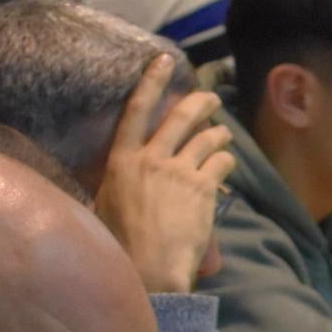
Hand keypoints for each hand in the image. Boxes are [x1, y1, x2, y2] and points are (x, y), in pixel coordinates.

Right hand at [91, 54, 234, 294]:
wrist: (148, 270)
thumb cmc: (120, 247)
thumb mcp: (104, 207)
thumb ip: (117, 183)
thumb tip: (120, 177)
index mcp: (121, 161)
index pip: (137, 110)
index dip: (152, 82)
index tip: (164, 61)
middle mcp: (151, 159)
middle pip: (180, 116)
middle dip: (201, 101)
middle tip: (212, 98)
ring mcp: (179, 171)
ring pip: (207, 137)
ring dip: (219, 133)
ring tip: (224, 135)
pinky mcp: (203, 188)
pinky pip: (221, 162)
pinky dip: (226, 160)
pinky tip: (227, 165)